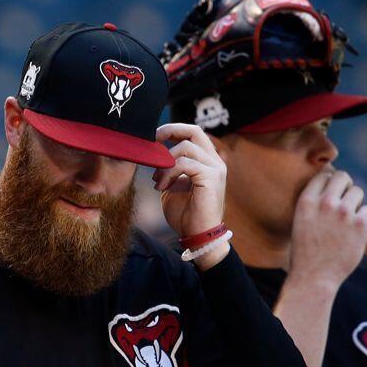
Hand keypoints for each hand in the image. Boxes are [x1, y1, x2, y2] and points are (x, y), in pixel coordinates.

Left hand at [152, 123, 227, 239]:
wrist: (198, 236)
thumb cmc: (186, 214)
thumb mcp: (172, 187)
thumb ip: (167, 170)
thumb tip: (153, 156)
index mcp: (207, 161)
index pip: (193, 133)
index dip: (173, 130)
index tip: (154, 137)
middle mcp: (214, 161)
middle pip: (194, 130)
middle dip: (170, 132)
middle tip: (151, 143)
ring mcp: (215, 168)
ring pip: (186, 148)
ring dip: (165, 163)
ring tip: (157, 181)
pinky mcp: (212, 178)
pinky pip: (186, 164)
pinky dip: (169, 173)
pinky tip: (162, 187)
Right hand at [287, 168, 366, 288]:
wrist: (314, 277)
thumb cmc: (305, 251)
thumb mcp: (301, 221)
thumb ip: (315, 203)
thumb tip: (333, 183)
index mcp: (306, 202)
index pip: (323, 175)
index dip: (329, 182)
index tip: (331, 192)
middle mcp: (325, 203)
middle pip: (343, 177)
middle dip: (345, 186)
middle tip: (344, 199)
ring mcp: (344, 213)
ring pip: (358, 192)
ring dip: (355, 202)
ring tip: (347, 219)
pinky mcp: (361, 224)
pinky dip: (362, 219)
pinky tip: (353, 232)